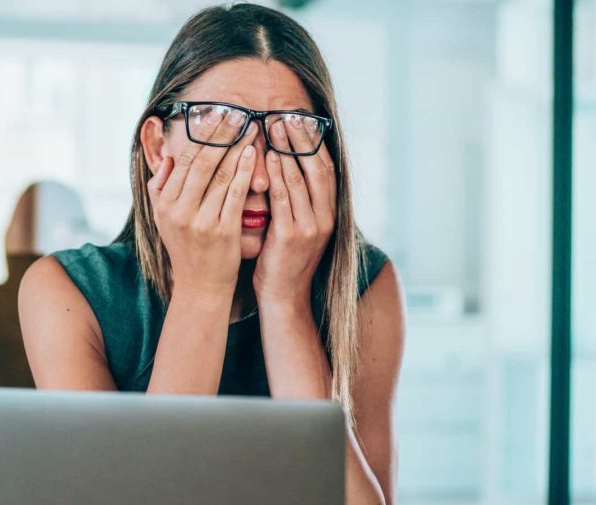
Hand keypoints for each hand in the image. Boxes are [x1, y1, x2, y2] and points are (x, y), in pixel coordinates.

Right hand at [148, 117, 259, 296]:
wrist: (200, 287)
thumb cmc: (186, 248)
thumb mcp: (163, 219)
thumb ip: (160, 187)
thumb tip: (165, 155)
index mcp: (164, 204)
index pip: (183, 160)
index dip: (200, 135)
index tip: (215, 115)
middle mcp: (179, 211)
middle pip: (201, 163)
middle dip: (220, 135)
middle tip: (236, 112)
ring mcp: (201, 221)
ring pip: (219, 175)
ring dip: (236, 147)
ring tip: (250, 127)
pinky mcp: (223, 231)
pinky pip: (235, 194)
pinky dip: (244, 171)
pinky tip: (253, 154)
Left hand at [253, 118, 335, 306]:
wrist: (283, 298)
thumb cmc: (283, 261)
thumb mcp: (297, 227)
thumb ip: (296, 200)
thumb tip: (285, 168)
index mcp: (329, 213)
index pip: (326, 169)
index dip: (313, 143)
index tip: (300, 120)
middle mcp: (325, 218)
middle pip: (316, 168)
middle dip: (301, 140)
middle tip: (286, 116)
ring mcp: (311, 227)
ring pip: (300, 180)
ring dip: (286, 150)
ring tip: (274, 127)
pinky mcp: (291, 237)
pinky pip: (283, 199)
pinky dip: (276, 175)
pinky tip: (266, 157)